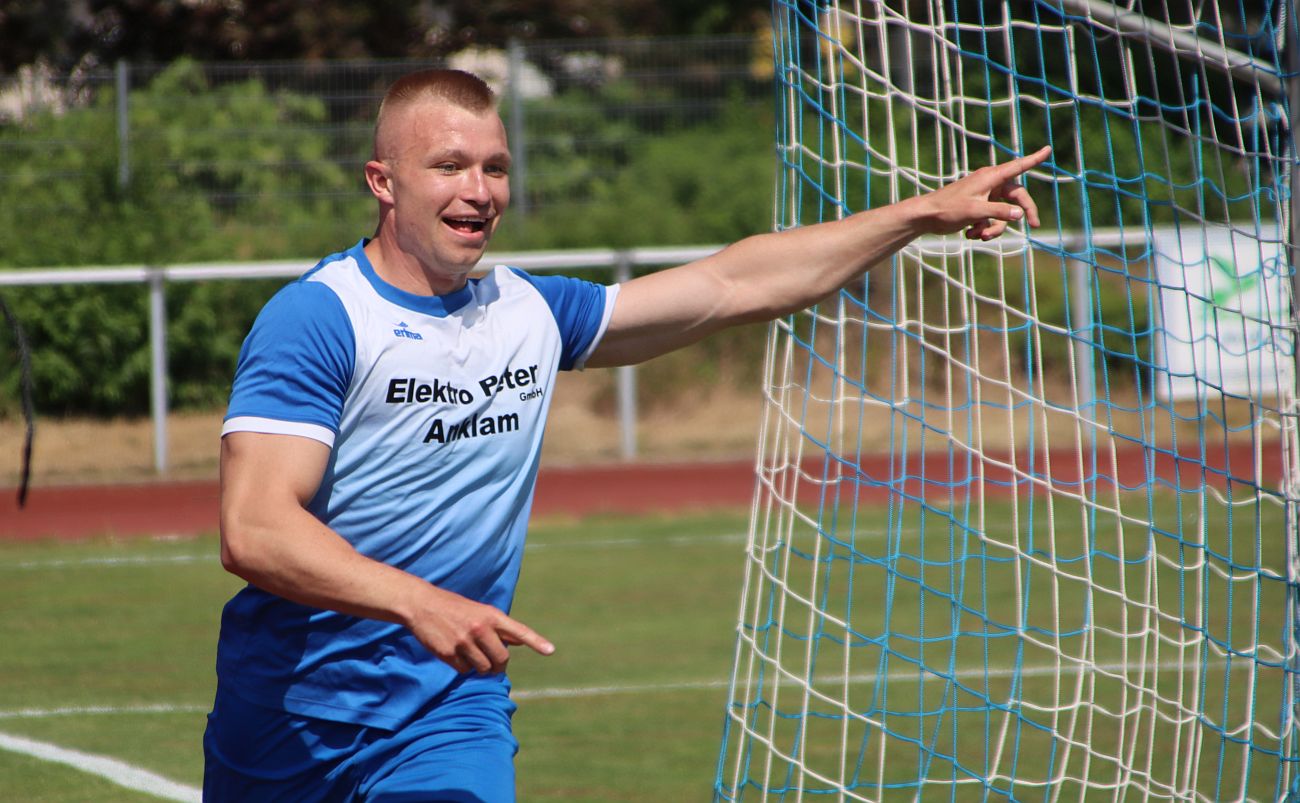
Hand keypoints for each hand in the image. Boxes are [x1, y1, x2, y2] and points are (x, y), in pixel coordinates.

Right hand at [407, 585, 554, 674]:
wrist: (422, 605)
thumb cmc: (455, 608)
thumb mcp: (480, 611)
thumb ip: (499, 628)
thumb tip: (520, 641)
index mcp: (491, 616)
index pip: (519, 631)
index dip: (536, 642)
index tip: (550, 651)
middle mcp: (480, 628)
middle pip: (501, 660)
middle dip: (498, 666)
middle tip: (492, 664)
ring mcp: (464, 641)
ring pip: (483, 669)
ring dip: (479, 667)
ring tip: (470, 654)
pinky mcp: (449, 653)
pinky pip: (464, 671)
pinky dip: (462, 667)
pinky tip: (455, 654)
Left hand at [912, 145, 1051, 239]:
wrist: (926, 217)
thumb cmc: (948, 209)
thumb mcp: (975, 211)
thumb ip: (999, 212)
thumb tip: (1019, 214)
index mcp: (991, 177)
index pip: (1018, 166)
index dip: (1034, 159)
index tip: (1048, 148)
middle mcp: (990, 184)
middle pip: (1017, 197)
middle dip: (1022, 213)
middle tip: (1035, 226)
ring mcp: (984, 197)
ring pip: (1003, 213)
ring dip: (994, 228)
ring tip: (978, 235)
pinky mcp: (978, 208)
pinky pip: (991, 220)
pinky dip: (984, 229)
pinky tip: (969, 234)